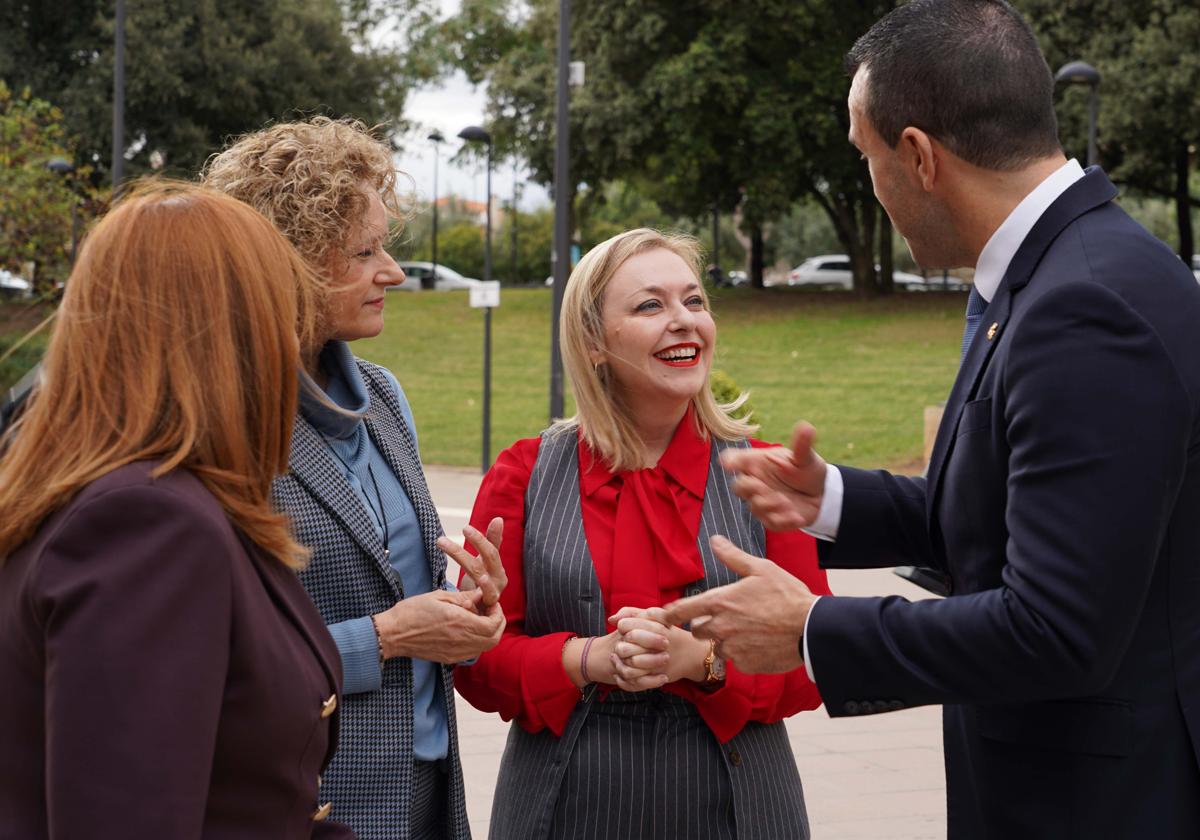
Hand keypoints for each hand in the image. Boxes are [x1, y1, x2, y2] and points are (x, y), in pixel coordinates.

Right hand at [373, 588, 504, 663]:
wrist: (393, 634)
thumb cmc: (412, 611)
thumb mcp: (439, 596)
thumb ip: (464, 597)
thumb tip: (481, 594)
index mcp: (459, 623)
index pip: (493, 624)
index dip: (497, 613)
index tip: (491, 603)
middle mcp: (461, 641)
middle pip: (494, 638)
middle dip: (498, 623)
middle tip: (489, 611)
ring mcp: (456, 653)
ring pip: (486, 647)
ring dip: (489, 633)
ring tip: (479, 618)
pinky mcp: (450, 659)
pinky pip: (473, 652)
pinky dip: (478, 641)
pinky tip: (468, 629)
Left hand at [439, 517, 506, 606]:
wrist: (484, 607)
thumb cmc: (484, 579)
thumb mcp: (487, 560)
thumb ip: (493, 540)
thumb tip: (498, 518)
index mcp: (498, 568)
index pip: (490, 552)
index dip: (479, 540)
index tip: (465, 528)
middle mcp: (497, 582)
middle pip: (479, 567)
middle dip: (460, 554)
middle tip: (440, 541)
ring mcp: (491, 598)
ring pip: (481, 587)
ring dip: (479, 583)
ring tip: (477, 577)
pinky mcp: (483, 612)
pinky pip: (477, 608)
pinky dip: (471, 605)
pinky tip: (463, 603)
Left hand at [608, 607, 709, 686]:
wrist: (692, 654)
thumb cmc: (670, 633)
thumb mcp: (656, 617)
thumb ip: (633, 612)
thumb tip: (611, 620)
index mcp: (657, 627)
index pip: (626, 626)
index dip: (622, 627)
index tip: (624, 629)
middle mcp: (658, 645)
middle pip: (625, 648)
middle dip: (620, 647)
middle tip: (620, 647)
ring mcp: (659, 662)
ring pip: (628, 666)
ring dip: (620, 663)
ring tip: (619, 659)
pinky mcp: (658, 677)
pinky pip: (634, 681)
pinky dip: (625, 678)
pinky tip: (622, 671)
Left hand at [661, 536, 814, 673]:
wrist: (811, 628)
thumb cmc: (787, 595)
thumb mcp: (761, 569)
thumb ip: (733, 557)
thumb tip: (715, 540)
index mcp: (720, 602)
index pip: (683, 610)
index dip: (671, 613)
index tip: (664, 615)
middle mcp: (721, 627)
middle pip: (698, 630)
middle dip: (706, 625)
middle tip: (726, 618)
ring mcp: (732, 648)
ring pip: (717, 646)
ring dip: (725, 640)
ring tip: (748, 631)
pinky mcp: (745, 665)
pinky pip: (736, 660)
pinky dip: (743, 654)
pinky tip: (759, 644)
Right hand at [720, 421, 826, 530]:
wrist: (822, 494)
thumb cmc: (806, 470)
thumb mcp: (805, 457)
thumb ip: (802, 445)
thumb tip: (806, 426)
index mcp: (756, 463)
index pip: (735, 460)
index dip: (730, 461)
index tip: (728, 464)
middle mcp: (755, 482)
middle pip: (738, 487)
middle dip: (749, 488)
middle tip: (762, 487)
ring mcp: (761, 502)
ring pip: (755, 506)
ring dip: (770, 504)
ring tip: (788, 503)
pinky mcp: (772, 519)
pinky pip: (770, 522)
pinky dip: (783, 520)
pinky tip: (797, 516)